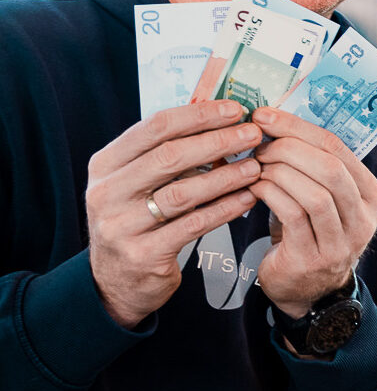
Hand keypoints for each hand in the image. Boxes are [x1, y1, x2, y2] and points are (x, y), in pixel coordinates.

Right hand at [86, 101, 262, 328]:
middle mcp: (107, 192)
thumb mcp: (138, 182)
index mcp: (106, 164)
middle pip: (170, 156)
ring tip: (255, 167)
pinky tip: (247, 199)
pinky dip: (224, 209)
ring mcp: (121, 225)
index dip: (198, 115)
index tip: (234, 110)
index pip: (155, 127)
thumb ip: (169, 154)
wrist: (116, 281)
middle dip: (217, 142)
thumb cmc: (138, 219)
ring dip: (226, 177)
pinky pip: (193, 225)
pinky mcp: (143, 254)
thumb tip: (222, 119)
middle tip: (253, 135)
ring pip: (183, 192)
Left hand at [247, 107, 376, 317]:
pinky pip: (293, 217)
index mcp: (371, 195)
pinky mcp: (313, 259)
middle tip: (258, 143)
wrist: (307, 291)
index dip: (299, 128)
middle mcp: (364, 219)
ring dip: (278, 173)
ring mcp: (342, 242)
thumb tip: (272, 122)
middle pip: (331, 168)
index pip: (339, 149)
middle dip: (289, 148)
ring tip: (255, 166)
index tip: (266, 116)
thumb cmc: (309, 233)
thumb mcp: (323, 199)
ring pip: (315, 193)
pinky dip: (270, 195)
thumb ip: (312, 167)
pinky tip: (254, 187)